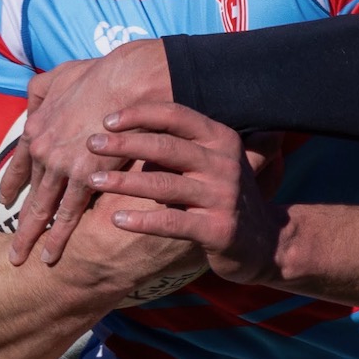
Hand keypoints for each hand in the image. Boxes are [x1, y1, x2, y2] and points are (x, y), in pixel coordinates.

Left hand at [4, 40, 173, 266]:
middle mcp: (43, 151)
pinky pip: (69, 215)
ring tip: (21, 260)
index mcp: (36, 127)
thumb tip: (32, 101)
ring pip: (43, 210)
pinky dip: (59, 237)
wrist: (126, 80)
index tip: (5, 200)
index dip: (12, 184)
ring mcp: (62, 167)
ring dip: (32, 237)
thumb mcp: (56, 75)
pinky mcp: (85, 178)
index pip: (20, 164)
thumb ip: (39, 91)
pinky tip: (51, 256)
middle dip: (19, 224)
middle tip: (10, 248)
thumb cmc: (98, 74)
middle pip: (29, 194)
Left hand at [83, 103, 281, 285]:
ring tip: (93, 181)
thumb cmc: (224, 197)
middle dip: (124, 144)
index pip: (176, 116)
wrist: (267, 243)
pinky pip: (172, 222)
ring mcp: (223, 197)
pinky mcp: (219, 230)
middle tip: (90, 144)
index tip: (107, 120)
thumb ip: (182, 145)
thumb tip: (130, 126)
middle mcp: (225, 163)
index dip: (140, 114)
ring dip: (124, 182)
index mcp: (221, 139)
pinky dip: (142, 220)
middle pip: (165, 147)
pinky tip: (116, 220)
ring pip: (164, 184)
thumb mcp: (213, 163)